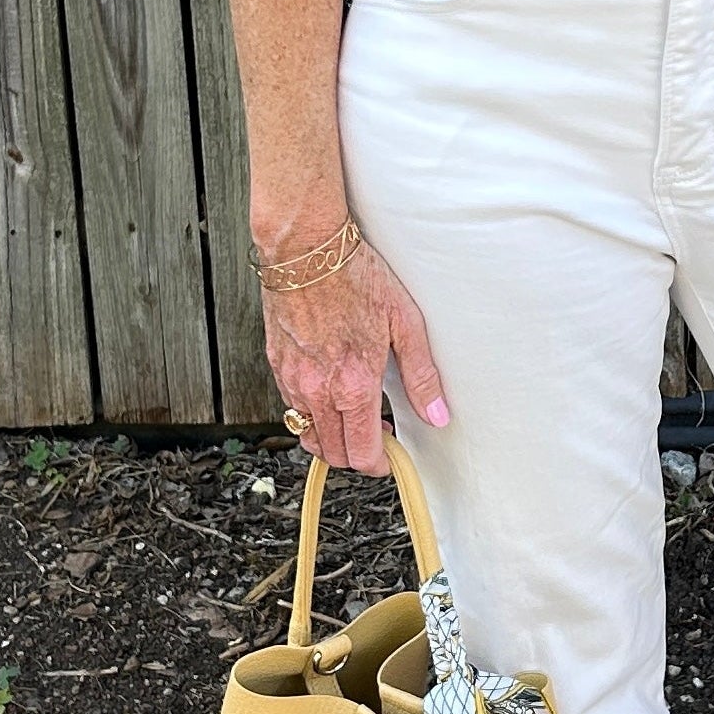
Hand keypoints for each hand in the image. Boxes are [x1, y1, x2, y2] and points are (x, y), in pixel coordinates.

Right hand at [263, 236, 448, 471]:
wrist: (306, 250)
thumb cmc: (354, 276)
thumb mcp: (404, 322)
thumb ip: (421, 374)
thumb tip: (437, 413)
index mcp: (353, 385)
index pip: (362, 453)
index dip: (380, 463)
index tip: (390, 456)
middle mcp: (318, 390)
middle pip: (334, 453)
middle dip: (358, 454)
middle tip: (378, 433)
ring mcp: (293, 380)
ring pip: (308, 435)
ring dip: (332, 437)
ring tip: (353, 416)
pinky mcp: (276, 366)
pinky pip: (292, 407)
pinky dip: (311, 412)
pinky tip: (329, 391)